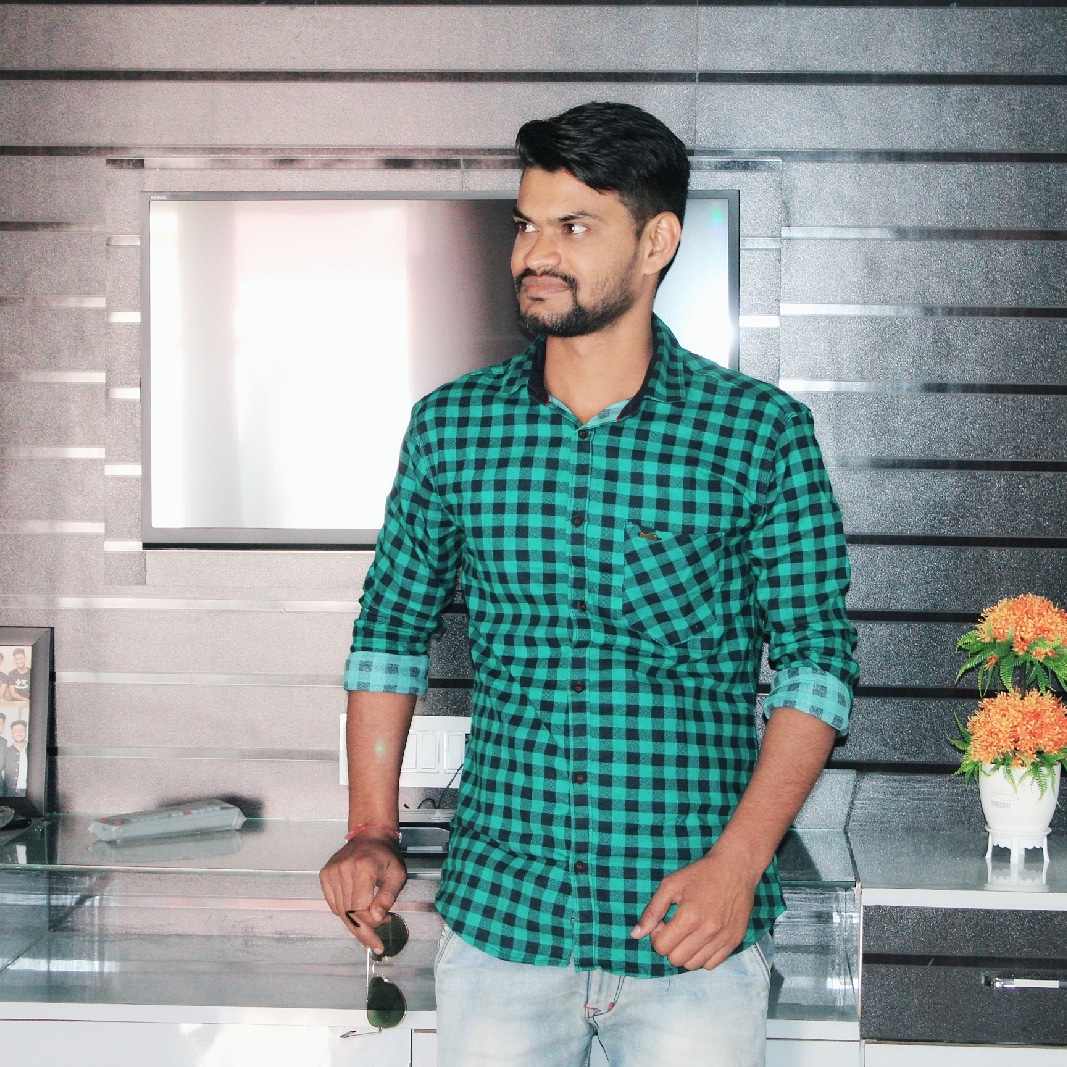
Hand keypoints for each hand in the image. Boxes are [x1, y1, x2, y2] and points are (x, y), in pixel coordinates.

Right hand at [320, 831, 406, 954]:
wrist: (370, 836)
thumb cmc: (387, 856)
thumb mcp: (397, 875)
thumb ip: (388, 896)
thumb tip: (378, 918)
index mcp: (363, 868)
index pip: (360, 907)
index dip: (371, 922)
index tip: (384, 923)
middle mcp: (343, 869)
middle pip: (348, 913)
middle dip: (363, 930)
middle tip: (375, 942)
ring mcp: (331, 872)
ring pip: (340, 911)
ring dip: (355, 923)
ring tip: (370, 922)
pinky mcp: (325, 875)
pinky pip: (333, 904)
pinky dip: (344, 913)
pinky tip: (357, 912)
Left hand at [630, 848, 757, 970]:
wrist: (735, 867)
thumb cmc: (700, 873)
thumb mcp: (671, 885)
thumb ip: (652, 911)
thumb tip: (635, 935)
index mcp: (689, 916)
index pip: (662, 947)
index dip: (657, 936)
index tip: (664, 922)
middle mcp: (707, 931)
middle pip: (676, 960)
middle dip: (670, 946)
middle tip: (675, 928)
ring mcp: (723, 938)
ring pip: (693, 965)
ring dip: (685, 952)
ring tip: (689, 933)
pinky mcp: (734, 941)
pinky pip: (712, 965)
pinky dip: (702, 956)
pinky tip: (702, 938)